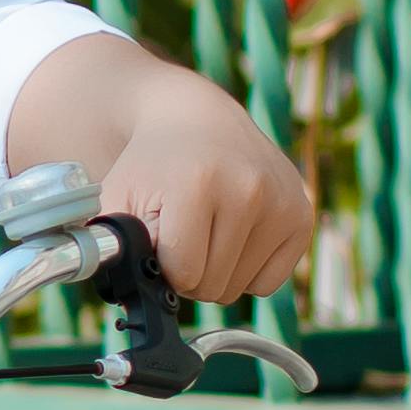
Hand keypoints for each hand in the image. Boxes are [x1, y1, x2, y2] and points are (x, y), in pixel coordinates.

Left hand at [95, 64, 313, 306]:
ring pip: (240, 288)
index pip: (182, 273)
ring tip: (207, 227)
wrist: (196, 121)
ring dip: (217, 271)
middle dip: (190, 271)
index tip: (159, 235)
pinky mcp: (301, 215)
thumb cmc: (151, 167)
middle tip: (183, 232)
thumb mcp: (117, 198)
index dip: (164, 264)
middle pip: (212, 286)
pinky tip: (234, 233)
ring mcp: (282, 202)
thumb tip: (114, 289)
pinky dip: (247, 270)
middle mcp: (249, 190)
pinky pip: (269, 282)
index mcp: (198, 185)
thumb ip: (109, 246)